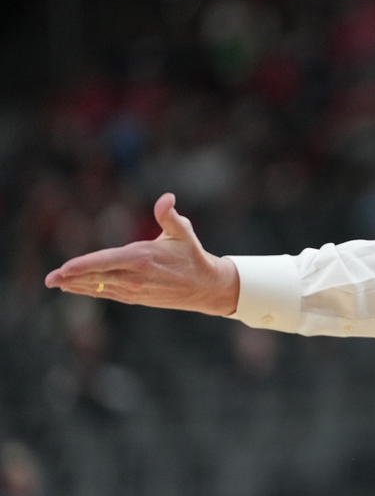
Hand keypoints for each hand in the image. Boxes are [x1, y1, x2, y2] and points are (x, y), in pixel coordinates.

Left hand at [44, 193, 239, 316]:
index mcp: (144, 259)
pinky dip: (90, 291)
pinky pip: (108, 294)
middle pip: (98, 277)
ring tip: (56, 283)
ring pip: (100, 288)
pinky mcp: (136, 297)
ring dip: (76, 286)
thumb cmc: (192, 256)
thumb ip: (170, 215)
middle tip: (49, 279)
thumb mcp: (184, 232)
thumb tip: (166, 198)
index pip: (107, 261)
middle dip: (71, 278)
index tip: (64, 268)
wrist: (206, 287)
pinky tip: (74, 289)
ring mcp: (135, 290)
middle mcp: (136, 277)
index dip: (84, 265)